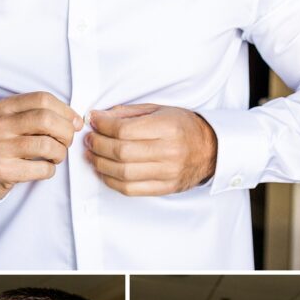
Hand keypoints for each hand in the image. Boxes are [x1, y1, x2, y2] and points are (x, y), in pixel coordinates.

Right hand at [0, 91, 82, 201]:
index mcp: (4, 107)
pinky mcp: (1, 171)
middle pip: (46, 120)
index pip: (42, 99)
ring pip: (46, 145)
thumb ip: (40, 115)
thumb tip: (76, 121)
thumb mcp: (13, 120)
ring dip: (60, 153)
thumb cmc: (2, 142)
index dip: (65, 111)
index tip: (74, 123)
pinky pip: (40, 169)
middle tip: (67, 141)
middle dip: (66, 132)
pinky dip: (50, 170)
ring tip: (56, 156)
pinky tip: (45, 168)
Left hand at [86, 104, 216, 195]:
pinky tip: (104, 171)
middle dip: (98, 145)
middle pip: (121, 152)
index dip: (103, 126)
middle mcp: (169, 151)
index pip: (124, 130)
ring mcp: (167, 172)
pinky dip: (111, 181)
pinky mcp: (164, 188)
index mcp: (168, 128)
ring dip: (100, 164)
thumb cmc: (183, 127)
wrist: (210, 149)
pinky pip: (130, 189)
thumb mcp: (159, 110)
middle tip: (89, 139)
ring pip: (123, 173)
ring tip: (92, 155)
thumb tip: (98, 117)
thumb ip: (128, 114)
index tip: (94, 121)